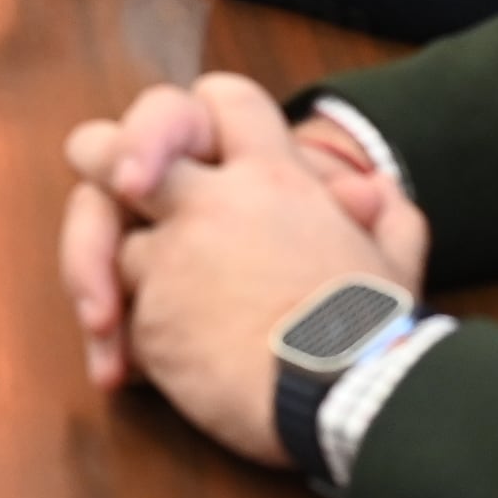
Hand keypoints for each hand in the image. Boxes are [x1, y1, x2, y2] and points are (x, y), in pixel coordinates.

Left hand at [58, 74, 433, 452]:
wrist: (345, 398)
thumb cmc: (375, 330)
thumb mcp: (395, 260)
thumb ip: (387, 214)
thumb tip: (371, 189)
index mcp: (273, 178)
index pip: (220, 98)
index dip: (200, 116)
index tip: (197, 150)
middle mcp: (209, 205)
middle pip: (108, 148)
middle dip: (102, 163)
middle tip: (117, 192)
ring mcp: (172, 261)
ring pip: (110, 245)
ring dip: (111, 279)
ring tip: (115, 319)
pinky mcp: (149, 322)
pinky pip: (120, 319)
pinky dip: (123, 345)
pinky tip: (141, 372)